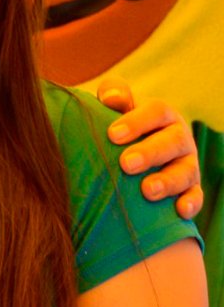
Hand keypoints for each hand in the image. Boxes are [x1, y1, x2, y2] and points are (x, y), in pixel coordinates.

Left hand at [96, 77, 201, 218]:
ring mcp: (187, 163)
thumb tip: (110, 98)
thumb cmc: (121, 127)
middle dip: (150, 152)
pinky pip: (196, 195)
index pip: (157, 111)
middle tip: (126, 164)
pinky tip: (179, 210)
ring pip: (185, 170)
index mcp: (161, 115)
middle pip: (173, 141)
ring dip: (168, 181)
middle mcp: (179, 137)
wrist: (133, 153)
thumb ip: (114, 95)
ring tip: (147, 191)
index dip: (137, 121)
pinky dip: (191, 203)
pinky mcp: (190, 188)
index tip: (112, 135)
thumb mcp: (117, 108)